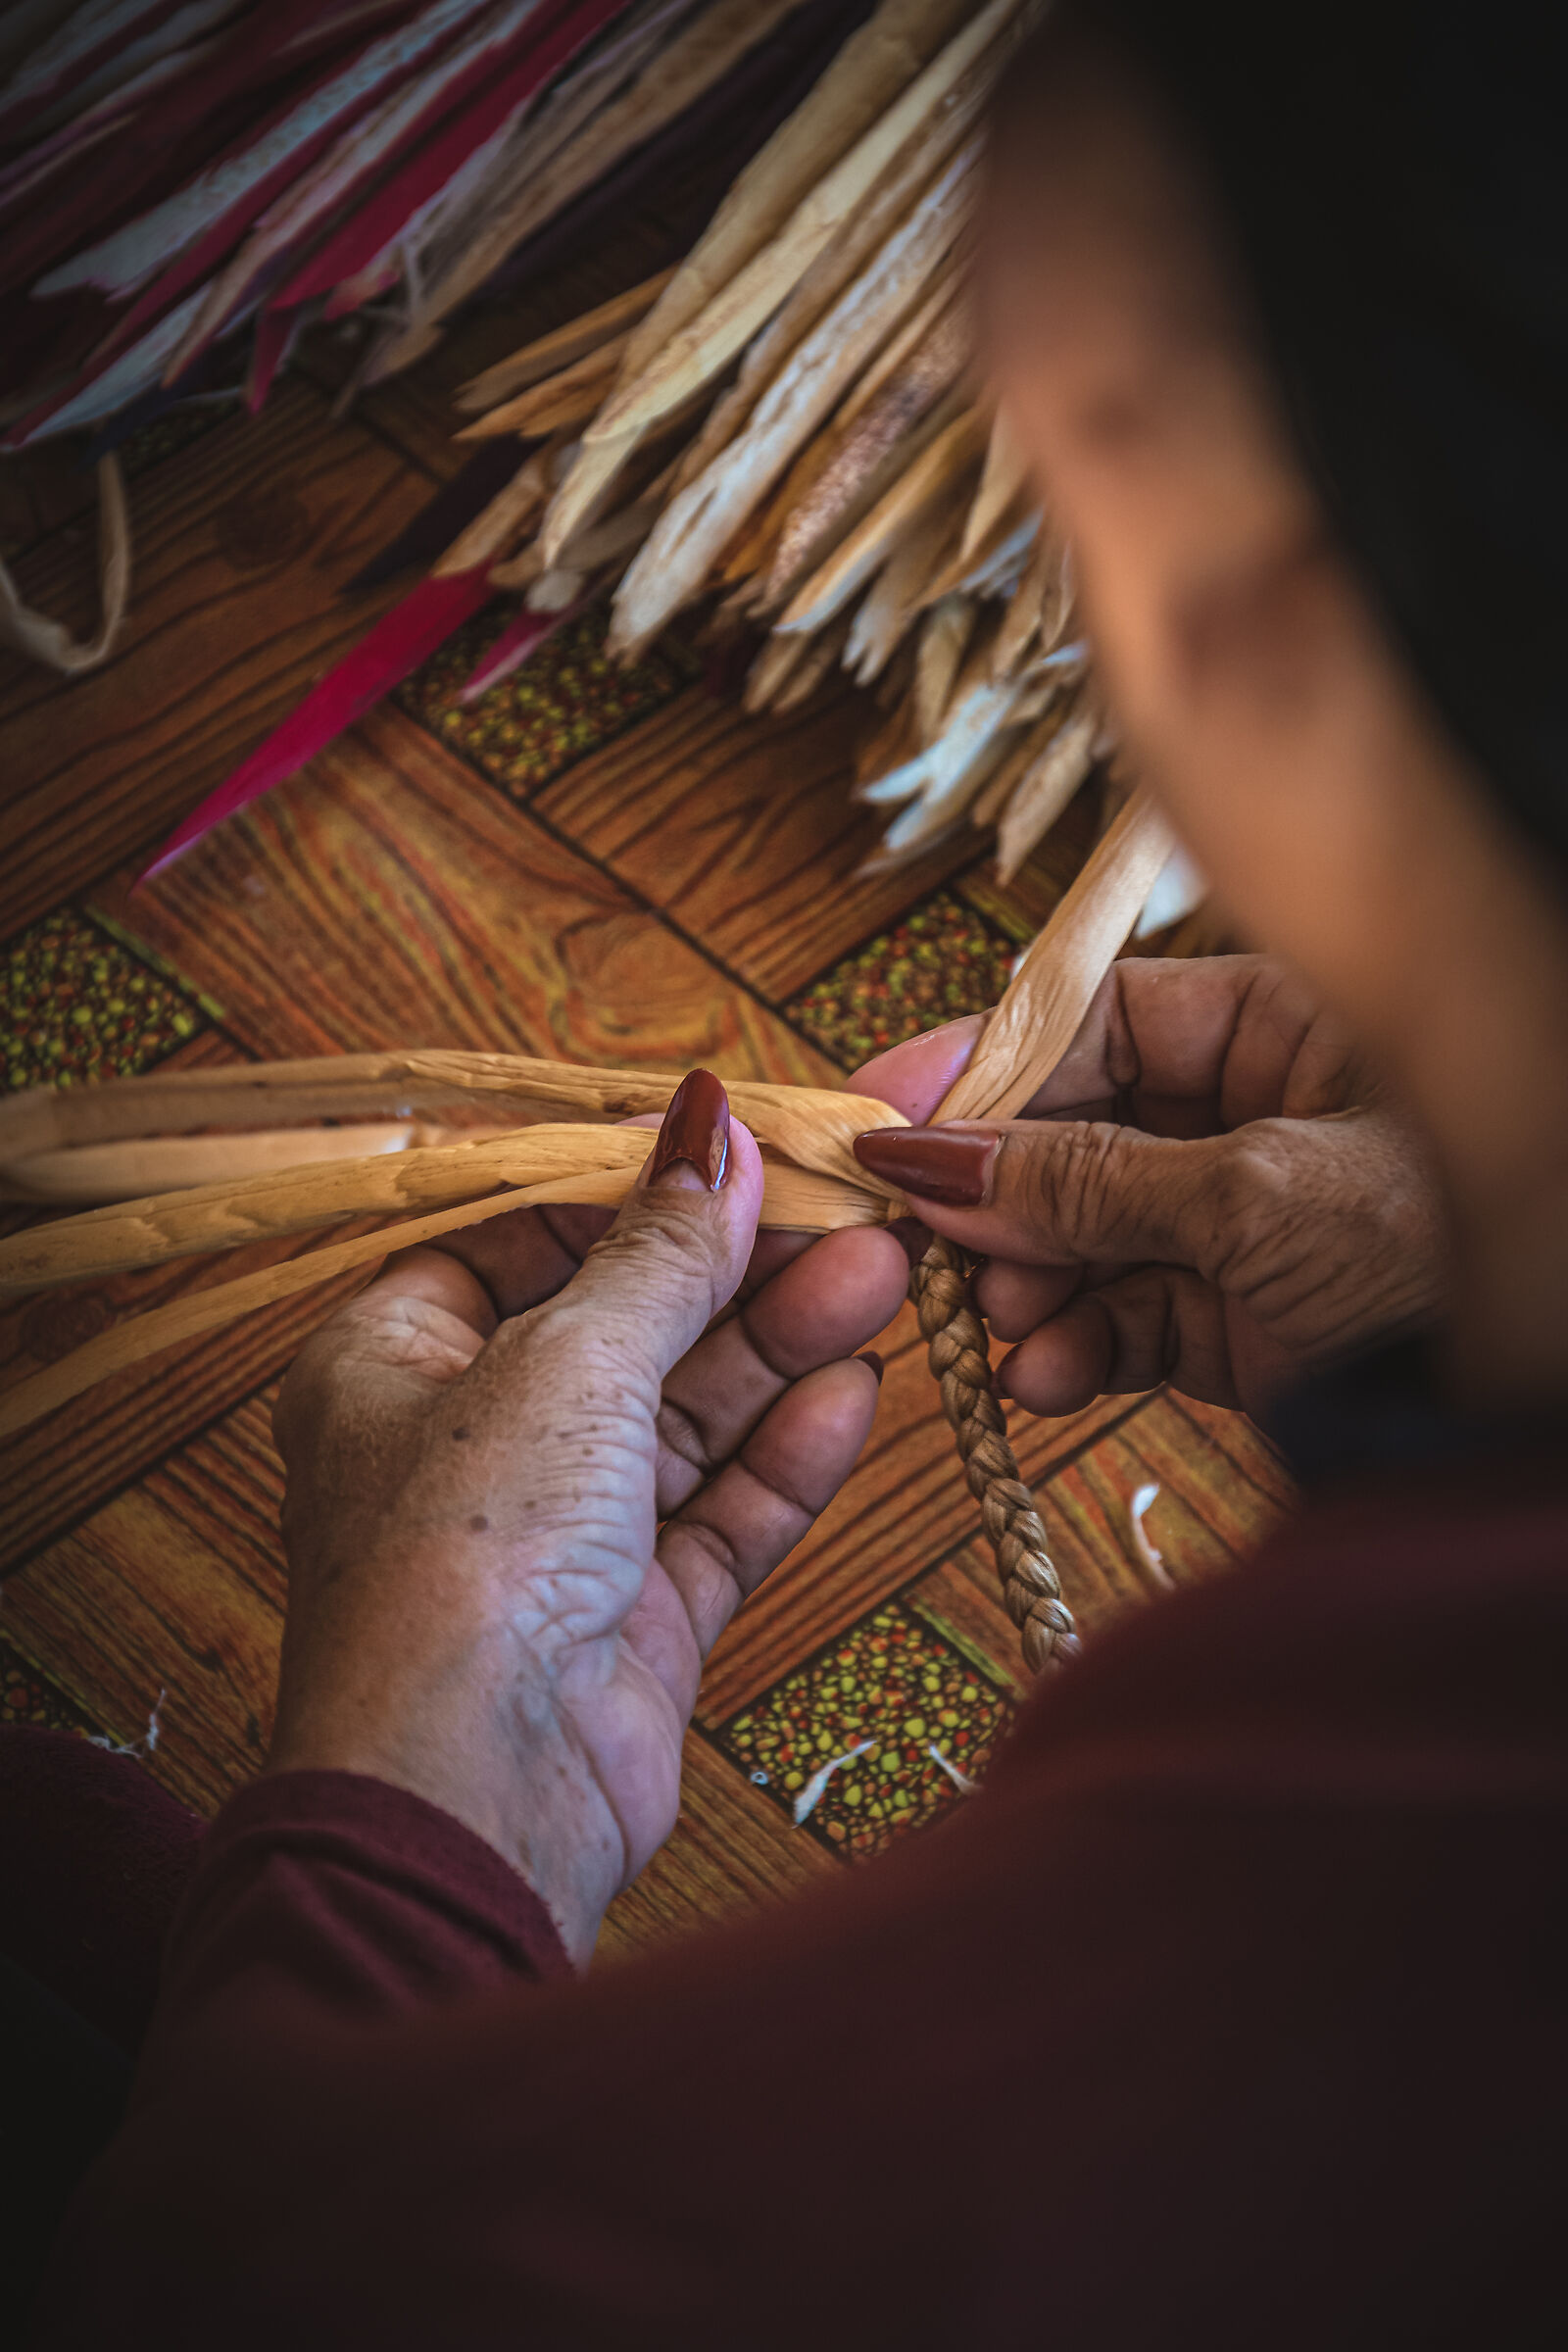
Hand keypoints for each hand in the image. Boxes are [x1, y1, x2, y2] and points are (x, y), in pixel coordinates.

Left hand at [268, 1074, 908, 1963]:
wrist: (476, 1793)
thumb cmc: (465, 1555)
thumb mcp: (567, 1361)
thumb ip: (658, 1251)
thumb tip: (711, 1121)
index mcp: (394, 1360)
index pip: (525, 1241)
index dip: (635, 1192)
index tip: (743, 1147)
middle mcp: (470, 1442)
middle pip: (626, 1326)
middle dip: (738, 1272)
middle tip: (850, 1212)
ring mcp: (558, 1535)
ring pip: (688, 1418)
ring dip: (782, 1350)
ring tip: (884, 1277)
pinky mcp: (635, 1615)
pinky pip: (721, 1512)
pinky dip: (786, 1456)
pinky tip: (857, 1393)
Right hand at [849, 956, 1445, 1420]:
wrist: (1542, 1405)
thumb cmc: (1451, 1251)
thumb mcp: (1253, 1195)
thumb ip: (1085, 1179)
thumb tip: (935, 1158)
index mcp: (1288, 1027)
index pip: (1103, 1021)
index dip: (991, 1067)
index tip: (891, 1114)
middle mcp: (1259, 1115)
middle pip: (1079, 1132)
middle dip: (998, 1192)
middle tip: (920, 1235)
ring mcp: (1244, 1224)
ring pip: (1088, 1237)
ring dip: (1025, 1282)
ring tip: (991, 1315)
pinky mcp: (1238, 1325)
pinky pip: (1125, 1322)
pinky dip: (1074, 1351)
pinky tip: (1039, 1375)